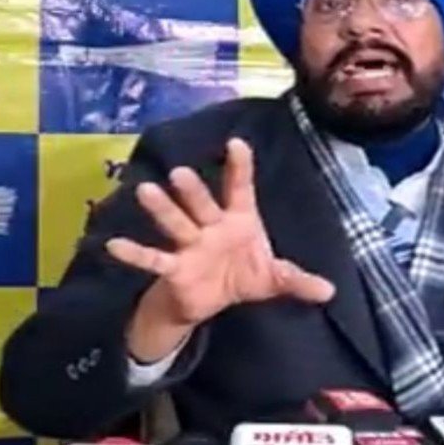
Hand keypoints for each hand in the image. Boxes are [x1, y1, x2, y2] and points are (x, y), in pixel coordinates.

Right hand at [109, 138, 334, 360]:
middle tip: (181, 172)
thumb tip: (330, 291)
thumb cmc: (242, 275)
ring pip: (175, 223)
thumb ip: (298, 281)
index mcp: (239, 220)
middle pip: (201, 203)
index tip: (237, 143)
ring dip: (161, 210)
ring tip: (145, 190)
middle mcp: (211, 226)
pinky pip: (153, 258)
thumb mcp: (274, 279)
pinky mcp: (174, 268)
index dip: (240, 167)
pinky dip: (135, 254)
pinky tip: (112, 245)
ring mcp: (190, 245)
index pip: (240, 188)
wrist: (211, 301)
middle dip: (192, 190)